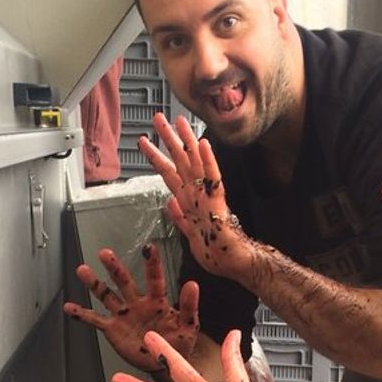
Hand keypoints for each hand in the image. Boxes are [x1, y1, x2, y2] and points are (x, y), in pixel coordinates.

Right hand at [63, 243, 199, 370]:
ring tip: (82, 270)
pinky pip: (95, 320)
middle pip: (124, 282)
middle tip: (105, 253)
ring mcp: (123, 315)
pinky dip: (82, 314)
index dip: (151, 263)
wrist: (165, 363)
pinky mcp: (113, 329)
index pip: (154, 279)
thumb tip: (192, 284)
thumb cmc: (179, 342)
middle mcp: (137, 304)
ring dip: (94, 283)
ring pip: (106, 295)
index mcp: (157, 301)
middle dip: (115, 268)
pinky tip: (69, 307)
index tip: (149, 247)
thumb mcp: (188, 325)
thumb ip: (189, 306)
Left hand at [140, 114, 257, 279]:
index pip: (169, 173)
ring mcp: (207, 196)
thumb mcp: (189, 235)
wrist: (234, 263)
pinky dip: (208, 161)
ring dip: (186, 141)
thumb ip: (179, 218)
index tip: (147, 140)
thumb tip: (170, 203)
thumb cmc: (215, 252)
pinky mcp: (218, 202)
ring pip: (194, 163)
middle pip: (179, 161)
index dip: (156, 156)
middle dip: (168, 139)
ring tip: (178, 121)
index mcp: (188, 201)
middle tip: (159, 118)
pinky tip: (203, 144)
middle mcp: (196, 194)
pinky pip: (213, 178)